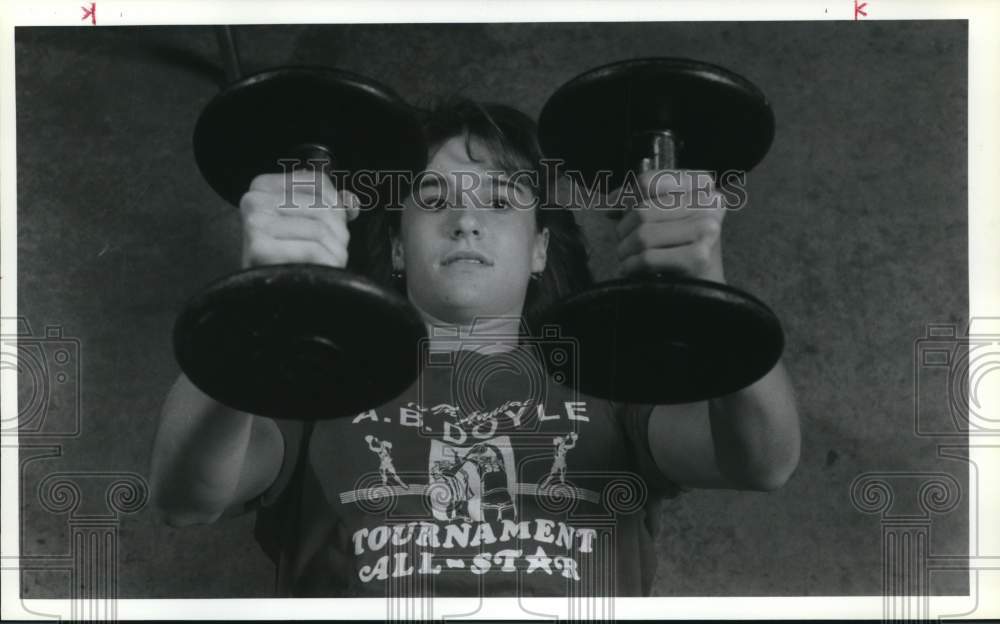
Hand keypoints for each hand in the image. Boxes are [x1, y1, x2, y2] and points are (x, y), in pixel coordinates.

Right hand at [240, 170, 359, 268]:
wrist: (265, 292)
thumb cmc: (288, 257)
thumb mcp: (306, 224)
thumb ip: (330, 206)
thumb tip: (352, 202)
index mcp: (263, 186)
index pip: (318, 181)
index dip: (337, 205)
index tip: (335, 226)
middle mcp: (254, 199)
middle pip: (323, 207)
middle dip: (339, 232)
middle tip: (334, 251)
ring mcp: (254, 223)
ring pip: (320, 229)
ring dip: (336, 250)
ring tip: (328, 262)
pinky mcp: (259, 248)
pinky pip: (312, 249)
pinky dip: (326, 263)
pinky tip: (320, 272)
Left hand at [613, 170, 725, 282]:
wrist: (702, 286)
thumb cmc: (678, 249)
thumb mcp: (662, 216)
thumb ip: (636, 201)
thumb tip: (610, 202)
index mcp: (701, 185)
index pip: (647, 182)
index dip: (626, 200)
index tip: (619, 214)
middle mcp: (709, 203)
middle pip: (641, 211)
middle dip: (624, 231)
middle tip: (626, 245)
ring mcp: (706, 229)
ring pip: (642, 235)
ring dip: (626, 251)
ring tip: (630, 258)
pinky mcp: (698, 257)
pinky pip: (647, 258)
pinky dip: (632, 267)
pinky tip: (634, 270)